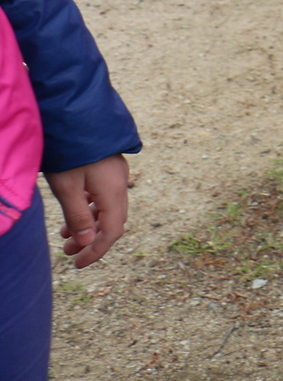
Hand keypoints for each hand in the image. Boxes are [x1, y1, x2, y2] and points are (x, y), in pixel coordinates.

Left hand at [45, 154, 129, 268]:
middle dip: (92, 240)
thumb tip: (87, 243)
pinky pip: (103, 196)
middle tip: (68, 253)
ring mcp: (115, 174)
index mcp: (113, 191)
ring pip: (107, 209)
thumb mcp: (67, 187)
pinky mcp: (107, 168)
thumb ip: (78, 217)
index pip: (112, 231)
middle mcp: (120, 184)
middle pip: (112, 221)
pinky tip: (74, 212)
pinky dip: (89, 210)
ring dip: (89, 226)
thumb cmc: (69, 151)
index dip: (97, 250)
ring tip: (65, 237)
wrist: (76, 116)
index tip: (78, 265)